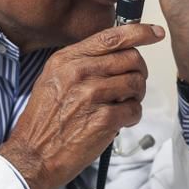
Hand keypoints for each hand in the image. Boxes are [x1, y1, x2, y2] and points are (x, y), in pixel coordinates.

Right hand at [0, 24, 164, 188]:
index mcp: (68, 59)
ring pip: (137, 83)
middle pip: (131, 58)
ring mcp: (92, 95)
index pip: (112, 37)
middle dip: (139, 71)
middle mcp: (79, 73)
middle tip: (133, 84)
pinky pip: (135, 109)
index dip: (140, 32)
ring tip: (122, 104)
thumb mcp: (54, 77)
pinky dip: (132, 116)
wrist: (32, 155)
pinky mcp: (103, 119)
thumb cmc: (44, 120)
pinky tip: (119, 121)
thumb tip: (117, 51)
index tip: (156, 32)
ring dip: (136, 95)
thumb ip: (83, 61)